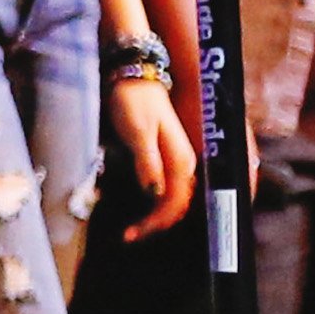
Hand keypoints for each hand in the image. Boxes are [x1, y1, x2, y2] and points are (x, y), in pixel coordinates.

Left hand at [106, 65, 199, 238]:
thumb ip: (148, 163)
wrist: (135, 77)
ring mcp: (179, 161)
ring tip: (134, 229)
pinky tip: (145, 209)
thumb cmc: (135, 102)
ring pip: (174, 199)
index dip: (155, 223)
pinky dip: (157, 204)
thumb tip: (155, 195)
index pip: (174, 204)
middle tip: (129, 236)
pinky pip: (170, 189)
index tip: (130, 234)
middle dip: (156, 225)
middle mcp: (186, 164)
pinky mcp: (170, 158)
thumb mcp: (138, 132)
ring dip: (157, 217)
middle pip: (177, 205)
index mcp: (181, 160)